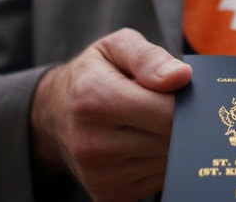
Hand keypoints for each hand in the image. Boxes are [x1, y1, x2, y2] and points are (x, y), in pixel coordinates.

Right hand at [30, 28, 191, 201]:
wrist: (53, 115)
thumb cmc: (92, 75)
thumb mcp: (115, 48)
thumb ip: (149, 57)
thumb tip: (181, 77)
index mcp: (94, 99)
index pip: (166, 112)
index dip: (183, 100)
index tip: (179, 90)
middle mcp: (93, 143)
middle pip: (170, 139)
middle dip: (178, 121)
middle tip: (165, 104)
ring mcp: (100, 175)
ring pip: (169, 162)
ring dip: (169, 142)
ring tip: (147, 123)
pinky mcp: (109, 196)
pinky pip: (159, 180)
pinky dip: (159, 161)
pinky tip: (142, 143)